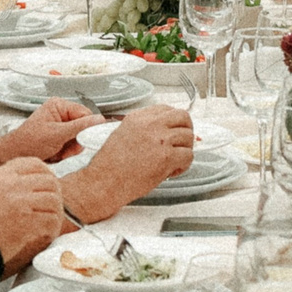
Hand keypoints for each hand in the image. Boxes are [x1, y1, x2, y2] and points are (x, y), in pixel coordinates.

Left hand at [0, 98, 101, 163]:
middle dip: (76, 141)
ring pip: (79, 138)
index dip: (88, 127)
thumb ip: (80, 127)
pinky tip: (56, 154)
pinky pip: (72, 146)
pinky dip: (66, 153)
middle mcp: (61, 113)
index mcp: (59, 105)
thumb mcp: (57, 134)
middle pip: (83, 127)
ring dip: (71, 149)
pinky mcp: (59, 138)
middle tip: (65, 148)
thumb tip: (100, 120)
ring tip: (57, 152)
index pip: (85, 113)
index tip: (86, 139)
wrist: (13, 156)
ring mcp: (60, 126)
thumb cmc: (29, 142)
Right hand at [0, 156, 65, 266]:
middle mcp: (13, 185)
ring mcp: (22, 202)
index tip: (48, 183)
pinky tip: (46, 232)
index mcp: (1, 175)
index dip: (46, 173)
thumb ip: (6, 182)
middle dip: (54, 193)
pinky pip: (51, 220)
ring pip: (53, 199)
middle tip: (52, 204)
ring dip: (54, 211)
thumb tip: (28, 181)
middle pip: (49, 181)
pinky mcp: (28, 221)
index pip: (34, 163)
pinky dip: (52, 227)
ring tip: (49, 220)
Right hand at [65, 104, 195, 220]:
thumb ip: (142, 129)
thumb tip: (161, 132)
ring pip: (189, 137)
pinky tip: (172, 171)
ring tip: (174, 161)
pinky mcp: (166, 157)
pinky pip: (188, 156)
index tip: (174, 130)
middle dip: (186, 129)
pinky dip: (183, 166)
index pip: (166, 109)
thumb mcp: (121, 135)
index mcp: (138, 118)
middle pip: (183, 117)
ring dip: (185, 150)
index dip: (174, 121)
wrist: (103, 182)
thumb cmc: (109, 166)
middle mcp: (150, 125)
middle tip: (182, 143)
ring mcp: (160, 140)